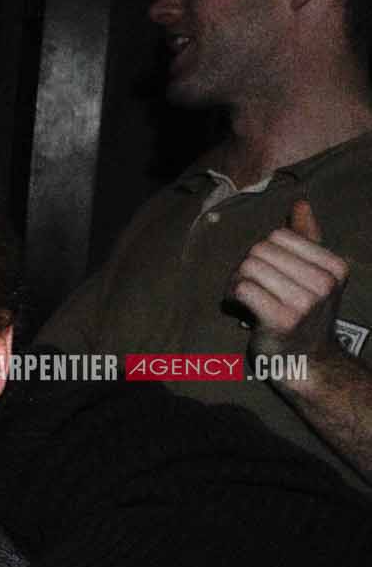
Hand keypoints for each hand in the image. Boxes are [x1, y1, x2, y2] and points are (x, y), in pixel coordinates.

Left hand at [231, 200, 349, 365]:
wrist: (307, 363)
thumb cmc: (304, 314)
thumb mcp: (314, 274)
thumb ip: (307, 238)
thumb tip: (301, 203)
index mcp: (334, 266)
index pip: (279, 235)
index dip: (264, 251)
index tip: (266, 273)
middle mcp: (324, 282)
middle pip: (260, 249)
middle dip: (246, 265)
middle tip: (250, 287)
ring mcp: (304, 302)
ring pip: (248, 267)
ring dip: (237, 281)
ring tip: (244, 298)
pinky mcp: (280, 319)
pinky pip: (242, 288)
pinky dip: (232, 296)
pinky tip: (238, 308)